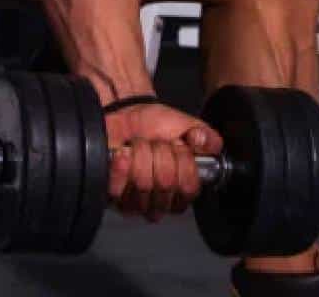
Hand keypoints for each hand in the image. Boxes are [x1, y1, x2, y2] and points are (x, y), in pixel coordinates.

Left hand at [105, 101, 223, 221]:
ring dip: (141, 153)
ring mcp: (136, 203)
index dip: (184, 162)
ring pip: (143, 183)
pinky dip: (122, 164)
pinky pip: (119, 187)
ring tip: (138, 145)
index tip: (178, 145)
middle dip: (161, 153)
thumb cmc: (155, 125)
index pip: (189, 187)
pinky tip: (122, 153)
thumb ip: (205, 136)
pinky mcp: (113, 197)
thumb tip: (204, 142)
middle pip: (166, 184)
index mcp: (182, 190)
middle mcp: (161, 202)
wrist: (124, 115)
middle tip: (156, 143)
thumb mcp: (186, 126)